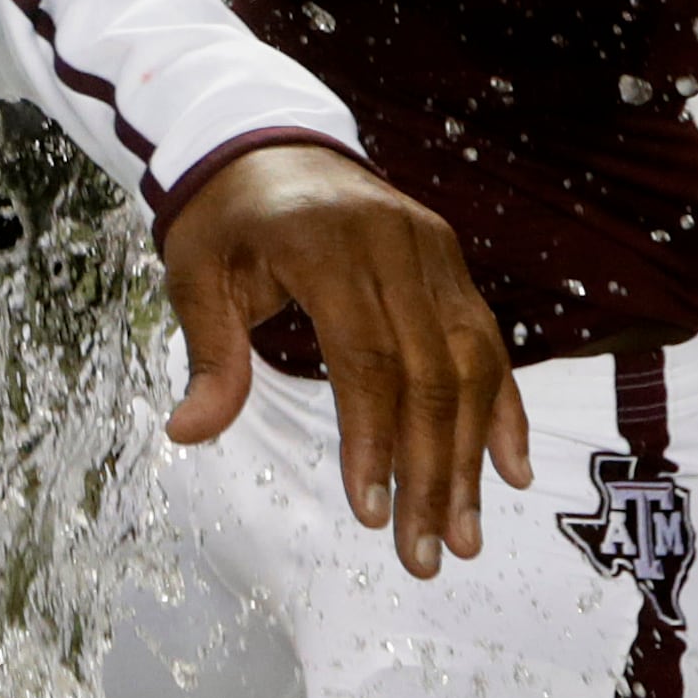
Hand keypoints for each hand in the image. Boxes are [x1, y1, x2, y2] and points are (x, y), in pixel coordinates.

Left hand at [159, 141, 530, 577]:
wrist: (265, 143)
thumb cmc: (225, 221)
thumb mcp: (195, 276)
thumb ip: (210, 355)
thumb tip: (188, 434)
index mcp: (325, 246)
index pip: (365, 358)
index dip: (372, 438)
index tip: (369, 512)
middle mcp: (395, 245)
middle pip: (428, 374)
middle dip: (429, 472)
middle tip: (425, 553)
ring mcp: (434, 251)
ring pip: (468, 365)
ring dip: (470, 457)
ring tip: (462, 535)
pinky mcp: (452, 262)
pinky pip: (487, 343)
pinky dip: (503, 409)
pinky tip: (509, 472)